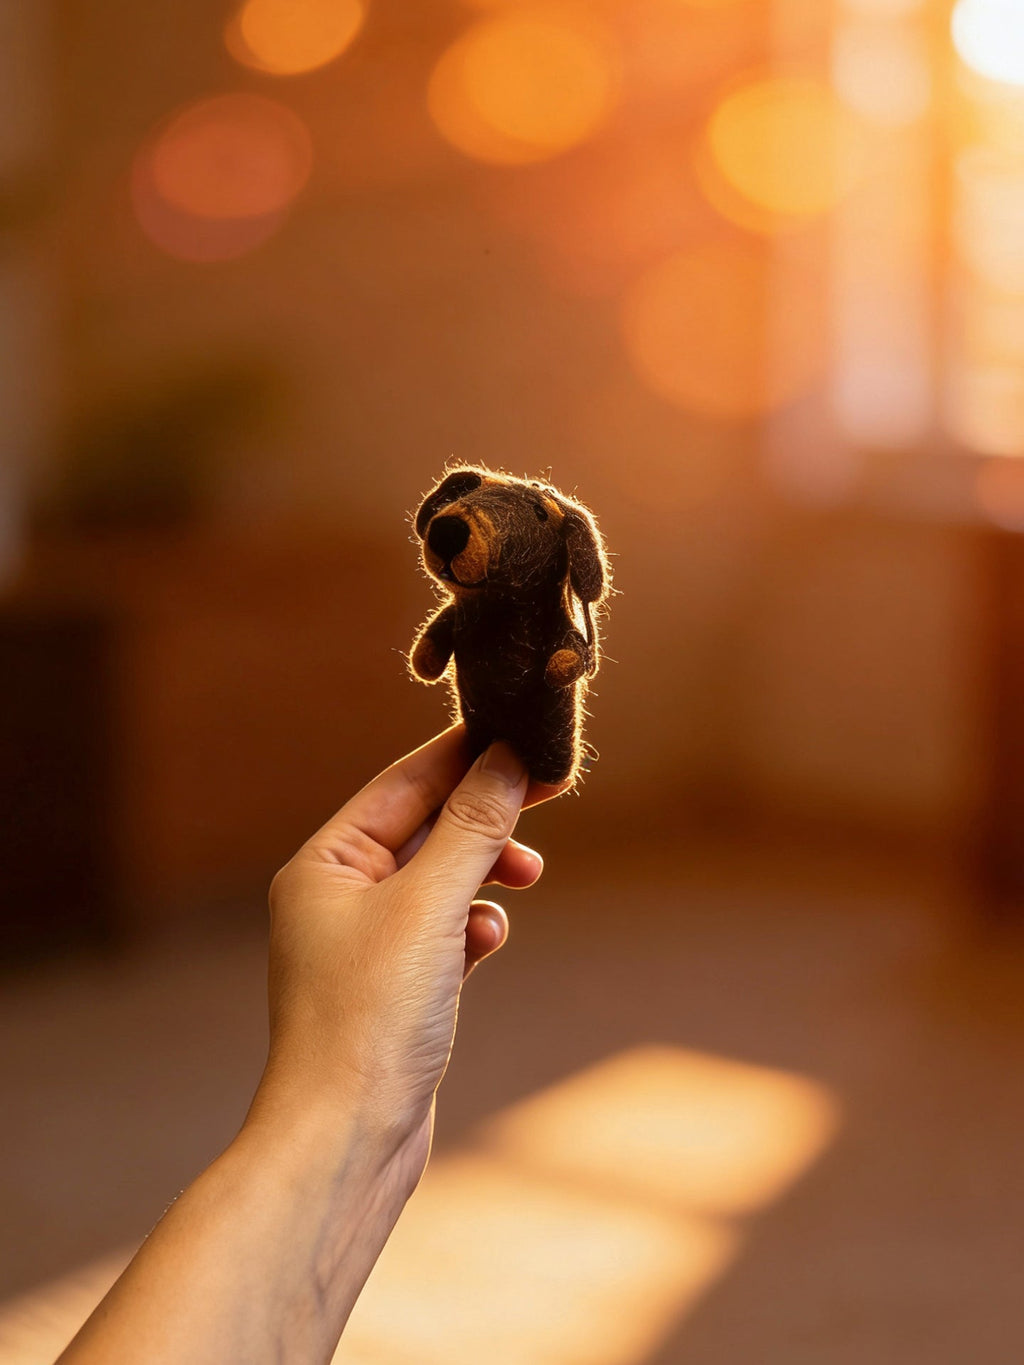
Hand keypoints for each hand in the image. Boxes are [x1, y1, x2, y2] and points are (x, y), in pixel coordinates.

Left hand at [247, 726, 566, 1179]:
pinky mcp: (396, 988)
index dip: (466, 754)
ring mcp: (368, 945)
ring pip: (441, 880)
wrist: (346, 1139)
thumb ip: (471, 828)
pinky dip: (474, 927)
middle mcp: (339, 897)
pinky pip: (446, 931)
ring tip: (527, 878)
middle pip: (426, 827)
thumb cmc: (368, 1020)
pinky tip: (488, 943)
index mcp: (325, 864)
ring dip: (486, 872)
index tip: (523, 735)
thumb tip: (507, 761)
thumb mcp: (429, 907)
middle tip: (550, 792)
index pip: (403, 783)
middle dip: (486, 815)